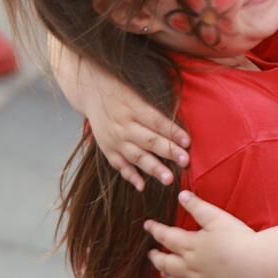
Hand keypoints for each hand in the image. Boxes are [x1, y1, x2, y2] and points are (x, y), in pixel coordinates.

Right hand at [51, 38, 190, 190]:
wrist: (89, 90)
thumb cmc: (120, 91)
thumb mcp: (137, 93)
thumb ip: (154, 110)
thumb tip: (178, 127)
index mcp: (133, 108)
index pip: (156, 121)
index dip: (173, 132)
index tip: (188, 142)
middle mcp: (123, 125)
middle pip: (149, 141)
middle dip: (168, 152)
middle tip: (185, 161)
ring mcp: (113, 139)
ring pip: (136, 156)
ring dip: (153, 168)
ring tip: (168, 179)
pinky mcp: (106, 149)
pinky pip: (119, 165)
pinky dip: (130, 176)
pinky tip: (142, 186)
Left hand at [144, 191, 260, 277]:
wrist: (258, 264)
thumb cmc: (239, 238)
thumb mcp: (218, 218)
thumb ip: (198, 207)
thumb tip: (181, 195)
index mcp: (192, 245)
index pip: (166, 237)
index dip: (155, 230)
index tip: (147, 225)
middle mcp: (192, 266)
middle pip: (166, 263)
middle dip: (156, 257)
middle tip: (151, 253)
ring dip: (167, 274)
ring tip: (163, 271)